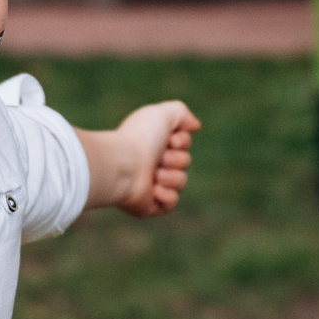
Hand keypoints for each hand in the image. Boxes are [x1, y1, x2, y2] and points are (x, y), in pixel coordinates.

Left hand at [112, 100, 198, 217]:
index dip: (182, 141)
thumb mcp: (163, 114)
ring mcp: (150, 184)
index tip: (170, 141)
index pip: (183, 144)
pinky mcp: (149, 205)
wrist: (123, 166)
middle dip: (176, 159)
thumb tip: (195, 126)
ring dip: (171, 177)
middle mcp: (151, 162)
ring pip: (181, 182)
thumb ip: (181, 113)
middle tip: (159, 159)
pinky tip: (153, 190)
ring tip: (154, 175)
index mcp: (153, 142)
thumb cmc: (140, 138)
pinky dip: (166, 196)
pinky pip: (172, 203)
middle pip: (185, 162)